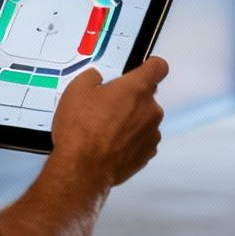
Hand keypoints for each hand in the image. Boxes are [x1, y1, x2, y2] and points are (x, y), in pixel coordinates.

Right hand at [51, 57, 168, 188]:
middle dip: (130, 99)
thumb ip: (92, 77)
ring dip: (130, 122)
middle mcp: (150, 110)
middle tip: (106, 108)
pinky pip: (142, 140)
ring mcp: (151, 133)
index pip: (158, 67)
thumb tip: (97, 78)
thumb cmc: (81, 131)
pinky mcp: (147, 153)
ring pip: (144, 120)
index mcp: (136, 89)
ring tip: (104, 130)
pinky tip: (110, 145)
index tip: (144, 68)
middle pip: (147, 97)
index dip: (150, 66)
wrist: (82, 169)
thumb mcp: (76, 90)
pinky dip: (130, 140)